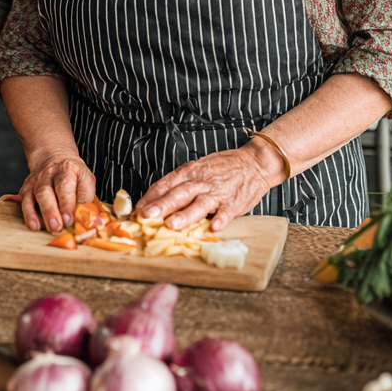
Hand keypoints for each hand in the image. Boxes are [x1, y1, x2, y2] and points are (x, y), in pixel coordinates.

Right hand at [17, 151, 95, 232]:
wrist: (54, 158)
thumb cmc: (73, 174)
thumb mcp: (86, 180)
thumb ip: (86, 200)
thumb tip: (84, 220)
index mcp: (67, 169)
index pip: (65, 187)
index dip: (67, 205)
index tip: (69, 220)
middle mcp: (49, 173)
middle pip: (46, 191)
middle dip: (50, 210)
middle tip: (56, 226)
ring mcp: (36, 180)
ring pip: (33, 195)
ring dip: (35, 213)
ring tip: (39, 227)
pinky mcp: (27, 187)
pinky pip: (24, 200)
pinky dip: (27, 213)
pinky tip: (32, 224)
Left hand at [134, 139, 284, 231]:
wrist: (254, 162)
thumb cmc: (223, 167)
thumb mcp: (198, 168)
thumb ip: (180, 183)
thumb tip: (158, 199)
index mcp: (190, 171)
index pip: (165, 184)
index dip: (150, 197)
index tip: (137, 209)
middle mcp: (201, 181)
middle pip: (178, 193)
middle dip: (161, 205)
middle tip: (146, 216)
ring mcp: (217, 192)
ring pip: (199, 203)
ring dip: (185, 215)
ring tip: (172, 225)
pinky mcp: (234, 202)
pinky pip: (226, 212)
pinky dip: (220, 219)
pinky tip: (213, 228)